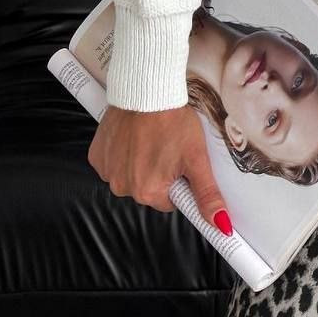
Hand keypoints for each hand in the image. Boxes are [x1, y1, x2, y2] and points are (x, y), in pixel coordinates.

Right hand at [87, 102, 232, 234]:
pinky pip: (113, 163)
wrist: (146, 91)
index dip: (179, 183)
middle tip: (168, 147)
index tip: (181, 165)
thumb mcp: (196, 159)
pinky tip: (133, 137)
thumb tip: (220, 225)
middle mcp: (122, 187)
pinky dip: (123, 153)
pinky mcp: (96, 155)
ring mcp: (107, 171)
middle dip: (160, 173)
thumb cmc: (172, 122)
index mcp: (147, 192)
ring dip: (140, 163)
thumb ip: (207, 194)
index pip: (170, 201)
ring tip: (151, 139)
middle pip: (149, 190)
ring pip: (130, 176)